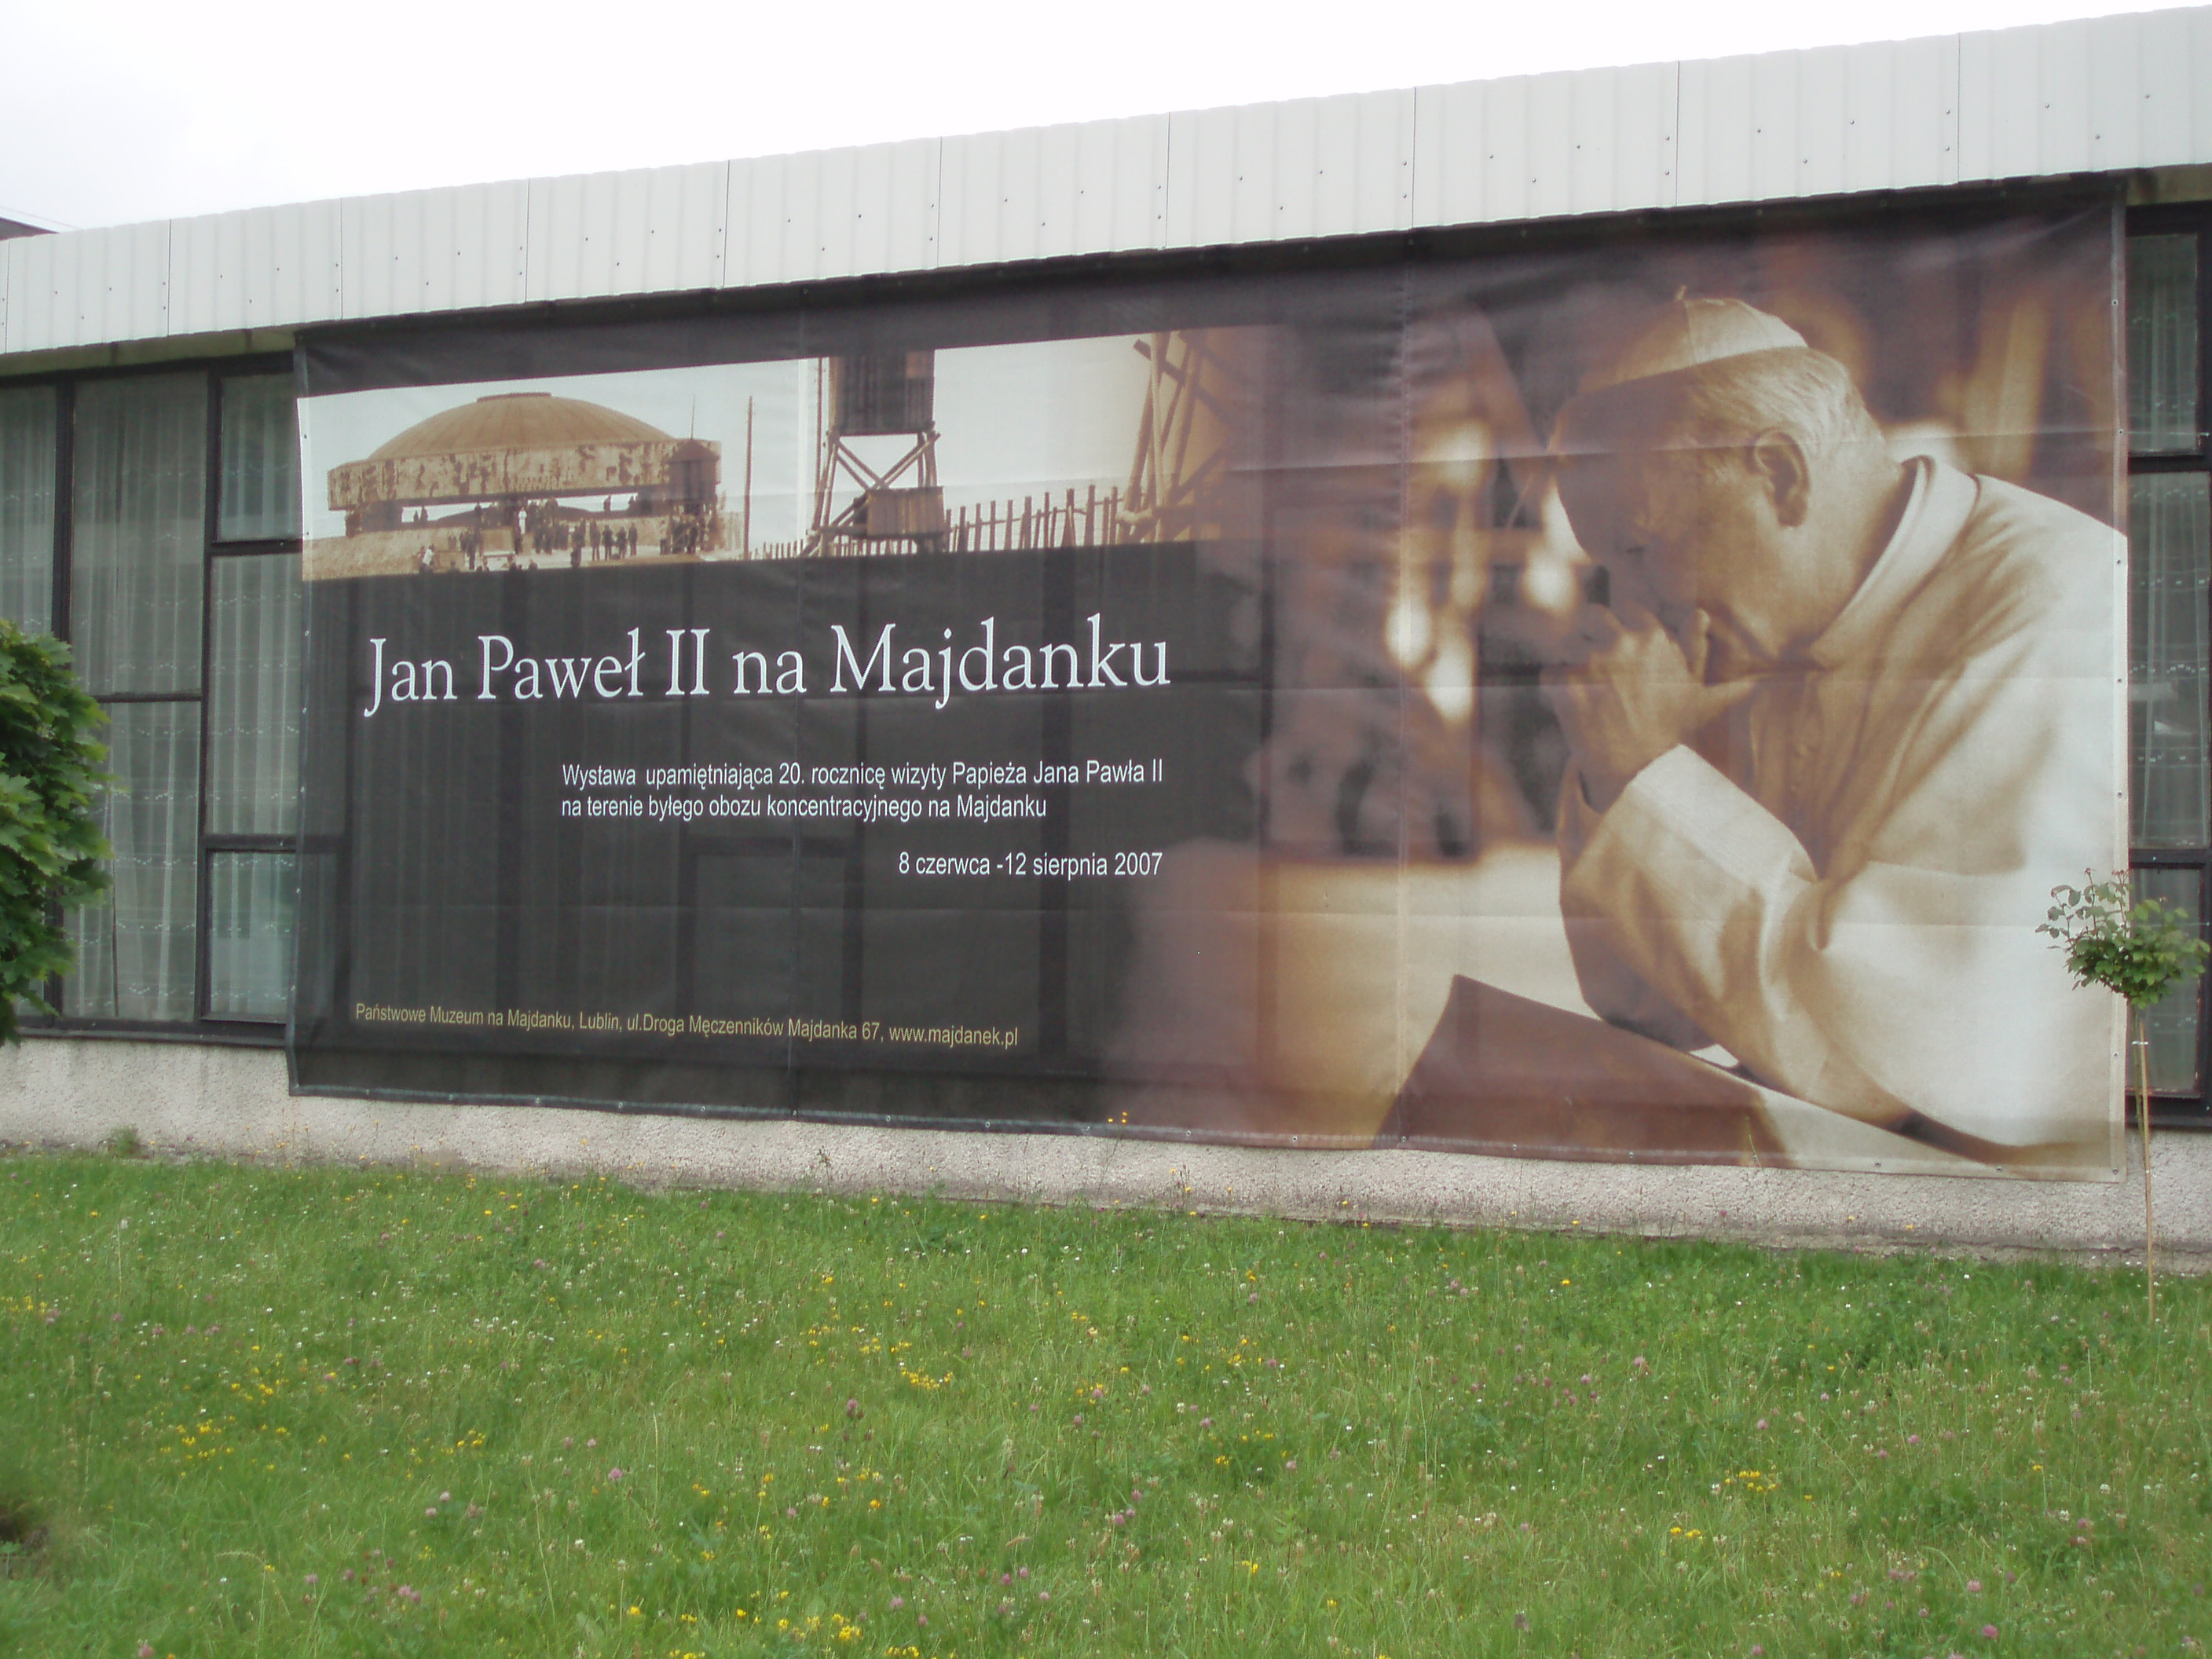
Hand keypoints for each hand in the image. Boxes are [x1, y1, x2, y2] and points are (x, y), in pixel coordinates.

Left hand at [1541, 602, 1756, 812]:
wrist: (1641, 772)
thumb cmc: (1673, 733)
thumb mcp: (1698, 694)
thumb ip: (1704, 658)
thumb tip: (1716, 624)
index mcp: (1652, 636)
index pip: (1624, 609)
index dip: (1619, 628)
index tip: (1622, 650)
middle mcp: (1621, 642)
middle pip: (1589, 616)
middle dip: (1589, 636)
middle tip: (1596, 666)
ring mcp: (1591, 664)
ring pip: (1567, 644)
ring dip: (1571, 662)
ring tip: (1589, 692)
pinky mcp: (1566, 687)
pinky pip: (1549, 674)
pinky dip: (1556, 689)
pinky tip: (1573, 708)